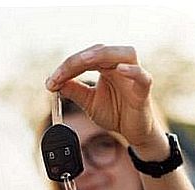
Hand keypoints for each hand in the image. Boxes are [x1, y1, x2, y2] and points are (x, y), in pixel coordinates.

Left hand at [45, 44, 164, 152]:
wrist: (134, 133)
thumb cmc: (116, 113)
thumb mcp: (89, 102)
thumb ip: (74, 91)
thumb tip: (53, 82)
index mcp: (106, 67)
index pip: (86, 58)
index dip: (66, 67)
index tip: (51, 82)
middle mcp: (121, 66)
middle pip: (101, 51)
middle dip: (78, 59)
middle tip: (60, 73)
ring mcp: (134, 76)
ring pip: (125, 53)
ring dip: (103, 54)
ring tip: (85, 61)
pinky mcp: (143, 90)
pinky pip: (142, 76)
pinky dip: (132, 70)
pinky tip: (120, 69)